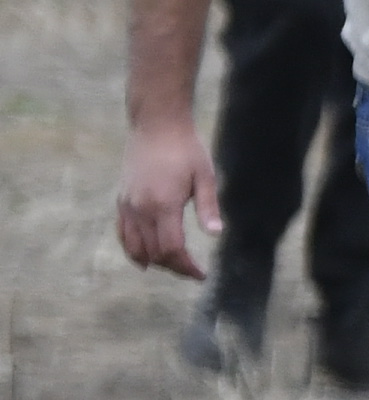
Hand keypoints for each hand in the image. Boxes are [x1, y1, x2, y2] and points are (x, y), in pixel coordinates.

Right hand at [113, 122, 213, 275]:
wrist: (155, 125)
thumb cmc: (185, 149)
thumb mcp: (205, 176)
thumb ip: (208, 208)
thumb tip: (216, 234)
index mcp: (163, 205)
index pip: (172, 249)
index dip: (186, 267)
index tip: (202, 275)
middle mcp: (140, 208)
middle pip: (154, 253)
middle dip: (173, 267)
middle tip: (192, 271)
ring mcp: (127, 204)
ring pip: (135, 247)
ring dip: (153, 261)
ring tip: (173, 265)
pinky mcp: (122, 199)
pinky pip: (123, 233)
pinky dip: (133, 249)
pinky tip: (145, 258)